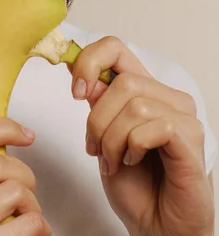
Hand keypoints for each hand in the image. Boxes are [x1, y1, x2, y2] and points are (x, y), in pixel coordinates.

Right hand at [0, 118, 50, 234]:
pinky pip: (29, 222)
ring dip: (30, 202)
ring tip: (20, 214)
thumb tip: (0, 133)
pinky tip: (28, 230)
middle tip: (21, 187)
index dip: (1, 127)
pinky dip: (39, 224)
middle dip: (21, 172)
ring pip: (15, 191)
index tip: (23, 134)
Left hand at [69, 36, 213, 235]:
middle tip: (95, 149)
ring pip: (134, 105)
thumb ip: (97, 104)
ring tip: (113, 162)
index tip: (75, 91)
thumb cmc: (136, 186)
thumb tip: (78, 71)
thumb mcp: (104, 138)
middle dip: (97, 120)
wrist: (160, 229)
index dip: (89, 61)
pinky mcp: (191, 138)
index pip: (115, 48)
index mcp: (144, 90)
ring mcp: (183, 116)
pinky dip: (132, 148)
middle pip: (122, 81)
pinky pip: (151, 127)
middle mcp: (167, 96)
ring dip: (112, 140)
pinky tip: (133, 162)